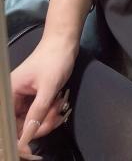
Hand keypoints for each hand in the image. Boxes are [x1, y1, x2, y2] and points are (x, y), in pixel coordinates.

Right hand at [11, 36, 75, 159]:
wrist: (64, 42)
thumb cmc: (54, 59)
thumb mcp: (48, 87)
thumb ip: (37, 113)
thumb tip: (26, 139)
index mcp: (9, 95)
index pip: (7, 126)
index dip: (18, 140)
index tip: (30, 151)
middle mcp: (12, 98)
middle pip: (22, 127)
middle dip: (41, 125)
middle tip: (57, 115)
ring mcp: (24, 99)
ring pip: (33, 122)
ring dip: (48, 118)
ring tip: (60, 103)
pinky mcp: (34, 98)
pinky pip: (40, 114)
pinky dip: (51, 112)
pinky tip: (59, 103)